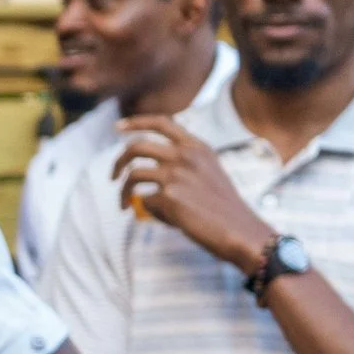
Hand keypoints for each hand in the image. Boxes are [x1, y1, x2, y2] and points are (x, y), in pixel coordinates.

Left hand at [113, 117, 272, 274]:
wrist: (240, 231)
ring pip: (132, 174)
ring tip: (123, 203)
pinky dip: (146, 210)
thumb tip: (143, 173)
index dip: (135, 122)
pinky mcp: (169, 197)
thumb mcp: (208, 173)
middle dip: (118, 161)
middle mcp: (186, 155)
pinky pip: (143, 200)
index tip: (117, 128)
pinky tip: (161, 218)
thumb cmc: (222, 207)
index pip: (162, 123)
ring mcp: (176, 174)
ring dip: (123, 190)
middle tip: (113, 176)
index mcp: (197, 147)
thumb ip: (181, 165)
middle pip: (136, 146)